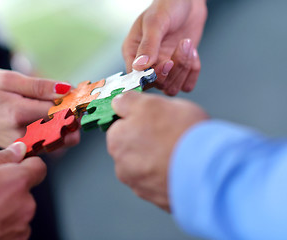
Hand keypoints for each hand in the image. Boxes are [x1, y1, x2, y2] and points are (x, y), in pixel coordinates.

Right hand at [0, 68, 78, 147]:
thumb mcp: (7, 79)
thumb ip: (38, 86)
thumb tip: (65, 89)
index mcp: (17, 113)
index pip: (58, 112)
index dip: (73, 104)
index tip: (80, 95)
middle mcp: (21, 134)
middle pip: (63, 131)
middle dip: (75, 118)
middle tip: (77, 105)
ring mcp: (22, 145)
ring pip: (59, 142)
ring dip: (69, 127)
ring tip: (66, 112)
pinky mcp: (22, 149)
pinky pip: (49, 146)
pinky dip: (59, 134)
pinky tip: (56, 121)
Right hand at [0, 142, 45, 239]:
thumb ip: (0, 157)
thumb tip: (18, 149)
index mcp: (17, 181)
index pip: (39, 167)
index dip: (28, 165)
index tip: (18, 167)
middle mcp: (25, 204)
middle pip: (27, 190)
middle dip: (12, 188)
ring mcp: (21, 226)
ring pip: (20, 209)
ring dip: (7, 208)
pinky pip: (15, 227)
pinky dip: (3, 224)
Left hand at [106, 91, 207, 210]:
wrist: (207, 168)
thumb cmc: (181, 133)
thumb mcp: (152, 103)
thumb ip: (129, 101)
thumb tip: (119, 102)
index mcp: (117, 140)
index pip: (120, 125)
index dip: (140, 119)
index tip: (154, 119)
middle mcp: (122, 165)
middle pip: (133, 146)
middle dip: (148, 140)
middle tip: (170, 133)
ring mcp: (139, 184)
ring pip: (146, 165)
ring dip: (157, 158)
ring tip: (178, 150)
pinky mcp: (156, 197)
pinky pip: (159, 181)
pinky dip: (167, 173)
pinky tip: (181, 165)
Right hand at [123, 0, 206, 94]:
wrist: (188, 1)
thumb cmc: (167, 5)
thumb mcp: (156, 21)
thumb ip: (148, 44)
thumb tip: (139, 66)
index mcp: (132, 53)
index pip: (137, 78)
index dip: (152, 76)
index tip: (167, 62)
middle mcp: (146, 65)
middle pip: (157, 85)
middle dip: (174, 68)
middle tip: (183, 44)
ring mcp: (163, 69)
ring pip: (171, 88)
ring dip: (184, 68)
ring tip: (188, 45)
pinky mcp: (179, 71)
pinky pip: (186, 85)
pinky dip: (193, 73)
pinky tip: (193, 53)